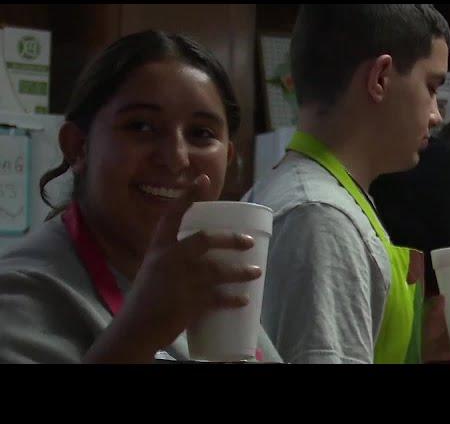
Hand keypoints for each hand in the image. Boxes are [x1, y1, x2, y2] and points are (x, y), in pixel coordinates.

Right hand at [120, 174, 261, 350]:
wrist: (134, 329)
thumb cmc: (146, 297)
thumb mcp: (154, 268)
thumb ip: (175, 256)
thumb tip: (207, 250)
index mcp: (158, 248)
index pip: (172, 215)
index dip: (188, 195)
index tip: (203, 179)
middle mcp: (168, 260)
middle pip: (204, 240)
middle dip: (230, 239)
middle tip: (249, 242)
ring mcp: (178, 281)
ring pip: (217, 271)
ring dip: (240, 272)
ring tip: (257, 272)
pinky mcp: (186, 303)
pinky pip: (216, 298)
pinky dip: (232, 298)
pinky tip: (244, 299)